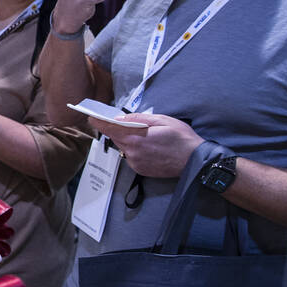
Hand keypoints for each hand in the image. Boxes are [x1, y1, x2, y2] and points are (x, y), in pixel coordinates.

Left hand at [89, 113, 203, 177]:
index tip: (91, 117)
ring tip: (146, 136)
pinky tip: (150, 147)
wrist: (195, 162)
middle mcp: (132, 153)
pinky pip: (131, 156)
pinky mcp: (140, 170)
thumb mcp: (162, 120)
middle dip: (119, 129)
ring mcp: (135, 163)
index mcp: (136, 139)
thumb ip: (138, 119)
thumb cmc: (182, 138)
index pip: (110, 129)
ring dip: (129, 140)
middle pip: (116, 138)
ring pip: (124, 147)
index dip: (99, 122)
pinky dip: (135, 149)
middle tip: (129, 123)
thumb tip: (120, 118)